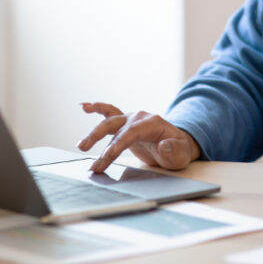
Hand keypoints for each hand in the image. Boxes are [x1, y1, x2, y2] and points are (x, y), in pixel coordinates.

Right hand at [77, 102, 200, 172]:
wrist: (177, 145)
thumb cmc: (179, 150)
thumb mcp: (181, 154)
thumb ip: (174, 151)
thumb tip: (165, 145)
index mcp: (152, 123)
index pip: (131, 133)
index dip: (118, 144)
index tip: (107, 157)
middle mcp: (139, 117)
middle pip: (116, 126)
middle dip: (100, 140)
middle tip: (90, 157)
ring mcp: (131, 118)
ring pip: (109, 122)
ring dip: (94, 133)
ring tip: (81, 146)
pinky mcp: (124, 124)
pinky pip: (109, 112)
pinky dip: (97, 108)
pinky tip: (83, 106)